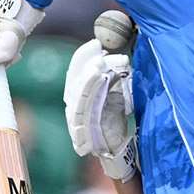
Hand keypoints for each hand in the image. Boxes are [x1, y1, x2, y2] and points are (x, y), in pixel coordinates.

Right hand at [64, 39, 133, 157]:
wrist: (118, 151)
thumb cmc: (117, 122)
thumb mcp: (117, 96)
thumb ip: (115, 78)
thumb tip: (120, 58)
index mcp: (79, 96)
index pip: (76, 71)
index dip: (84, 56)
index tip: (97, 43)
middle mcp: (73, 105)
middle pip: (74, 79)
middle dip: (85, 61)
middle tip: (100, 49)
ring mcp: (75, 119)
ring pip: (77, 92)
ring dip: (88, 75)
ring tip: (100, 62)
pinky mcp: (81, 131)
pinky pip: (84, 109)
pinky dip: (91, 93)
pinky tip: (100, 80)